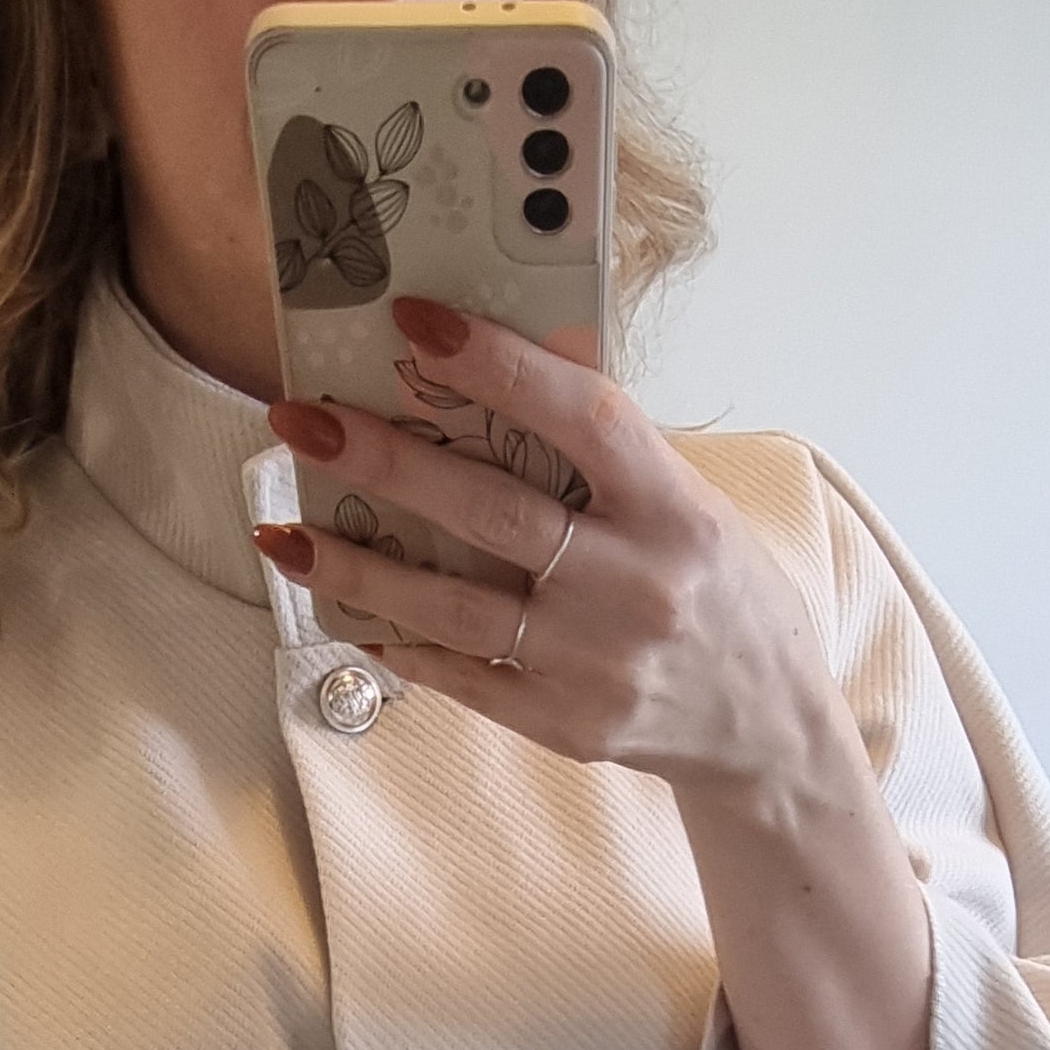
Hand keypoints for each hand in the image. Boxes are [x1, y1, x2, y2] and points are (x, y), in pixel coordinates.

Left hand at [253, 296, 840, 792]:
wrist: (765, 730)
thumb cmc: (720, 596)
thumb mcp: (693, 508)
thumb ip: (608, 462)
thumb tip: (491, 382)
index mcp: (674, 510)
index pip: (580, 416)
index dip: (496, 364)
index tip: (414, 320)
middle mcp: (635, 585)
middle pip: (490, 512)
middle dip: (385, 460)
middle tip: (301, 421)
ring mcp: (595, 663)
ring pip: (453, 607)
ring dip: (358, 567)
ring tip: (284, 533)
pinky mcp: (565, 723)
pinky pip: (462, 677)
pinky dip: (400, 642)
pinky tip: (346, 609)